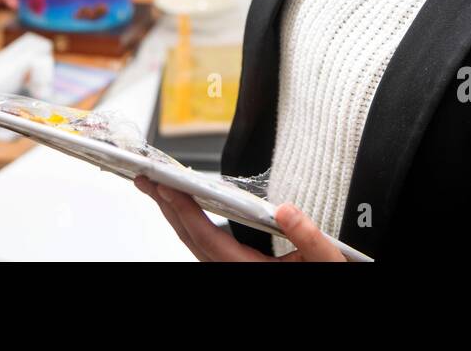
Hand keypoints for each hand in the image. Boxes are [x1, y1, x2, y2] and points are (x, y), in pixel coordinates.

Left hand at [134, 176, 345, 261]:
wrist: (325, 290)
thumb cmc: (325, 278)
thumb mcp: (325, 261)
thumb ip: (308, 238)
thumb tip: (287, 210)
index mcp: (250, 271)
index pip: (208, 239)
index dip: (185, 212)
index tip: (167, 188)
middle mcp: (234, 272)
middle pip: (191, 240)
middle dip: (166, 207)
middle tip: (145, 179)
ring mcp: (231, 271)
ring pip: (193, 244)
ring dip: (173, 214)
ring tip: (156, 188)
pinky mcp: (235, 267)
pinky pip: (203, 245)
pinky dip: (189, 223)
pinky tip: (184, 207)